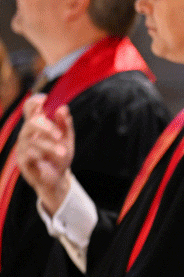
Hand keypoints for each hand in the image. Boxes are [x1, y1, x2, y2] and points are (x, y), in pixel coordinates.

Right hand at [16, 94, 74, 215]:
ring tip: (63, 152)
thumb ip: (65, 124)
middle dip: (46, 127)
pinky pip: (26, 154)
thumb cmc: (59, 156)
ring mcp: (24, 149)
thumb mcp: (67, 139)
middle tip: (60, 136)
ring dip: (49, 145)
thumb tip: (63, 108)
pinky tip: (44, 158)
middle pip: (30, 123)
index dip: (34, 102)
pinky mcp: (23, 162)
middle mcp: (28, 136)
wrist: (58, 179)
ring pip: (31, 140)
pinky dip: (38, 154)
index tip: (44, 98)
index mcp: (37, 128)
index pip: (30, 111)